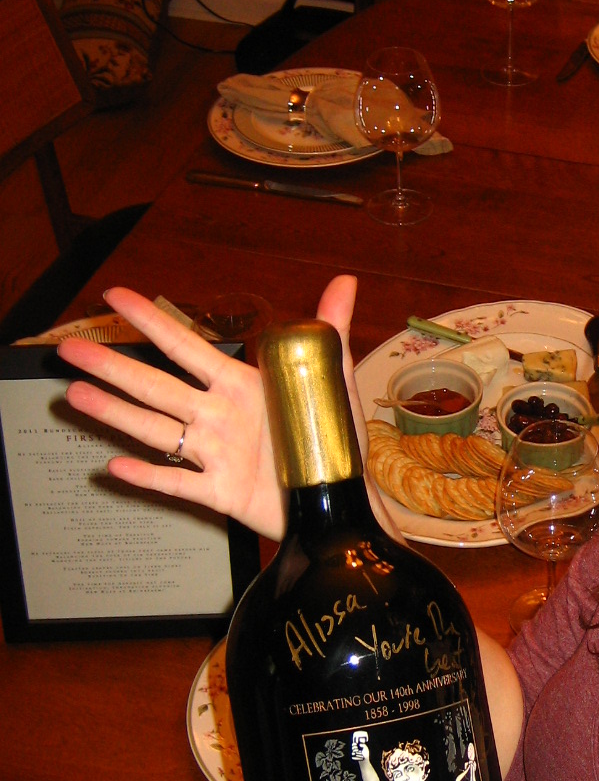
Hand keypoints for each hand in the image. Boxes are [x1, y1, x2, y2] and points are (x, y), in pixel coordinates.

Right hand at [59, 278, 379, 543]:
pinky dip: (148, 476)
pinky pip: (177, 483)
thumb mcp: (333, 379)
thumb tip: (344, 282)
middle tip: (71, 350)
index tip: (116, 297)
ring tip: (77, 396)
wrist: (340, 498)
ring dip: (116, 413)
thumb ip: (329, 331)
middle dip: (114, 366)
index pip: (187, 347)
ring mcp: (215, 453)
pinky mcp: (220, 491)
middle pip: (156, 386)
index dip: (153, 321)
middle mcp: (219, 415)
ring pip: (155, 429)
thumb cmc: (333, 438)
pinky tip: (115, 466)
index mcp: (241, 386)